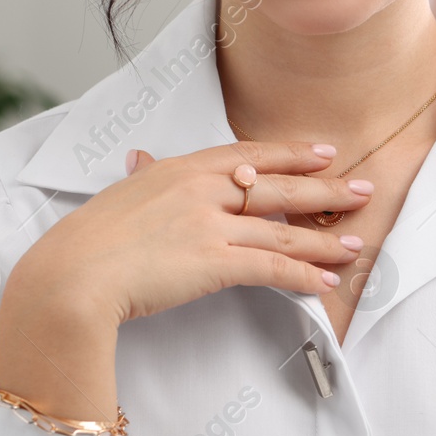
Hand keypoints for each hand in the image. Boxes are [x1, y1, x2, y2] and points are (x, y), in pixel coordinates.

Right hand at [12, 141, 372, 329]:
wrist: (73, 274)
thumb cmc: (88, 241)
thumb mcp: (119, 195)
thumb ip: (141, 176)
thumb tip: (139, 159)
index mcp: (179, 169)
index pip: (249, 154)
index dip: (290, 154)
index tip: (323, 153)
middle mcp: (200, 189)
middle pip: (277, 186)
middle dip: (325, 189)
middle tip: (362, 189)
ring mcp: (209, 225)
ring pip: (282, 228)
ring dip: (324, 238)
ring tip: (355, 242)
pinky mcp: (213, 263)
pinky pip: (271, 266)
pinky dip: (303, 275)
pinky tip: (326, 282)